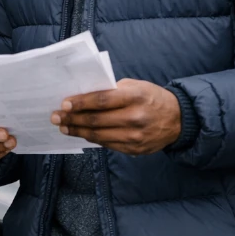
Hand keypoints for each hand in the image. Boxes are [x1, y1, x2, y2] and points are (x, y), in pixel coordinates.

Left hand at [50, 79, 181, 154]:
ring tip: (63, 127)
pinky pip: (107, 144)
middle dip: (72, 119)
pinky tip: (81, 134)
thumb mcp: (135, 86)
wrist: (178, 119)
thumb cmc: (151, 98)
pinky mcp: (134, 149)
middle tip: (56, 117)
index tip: (64, 104)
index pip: (102, 101)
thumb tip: (83, 96)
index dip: (81, 103)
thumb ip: (112, 90)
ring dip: (78, 131)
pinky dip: (92, 139)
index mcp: (135, 97)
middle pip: (96, 120)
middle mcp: (135, 118)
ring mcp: (135, 136)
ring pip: (99, 135)